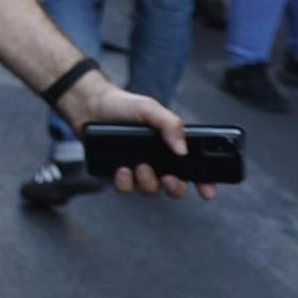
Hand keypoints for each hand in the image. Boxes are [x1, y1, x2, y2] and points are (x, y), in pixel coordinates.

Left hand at [59, 73, 217, 200]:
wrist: (90, 105)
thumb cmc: (122, 105)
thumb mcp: (150, 109)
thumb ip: (170, 125)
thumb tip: (182, 150)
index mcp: (169, 146)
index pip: (193, 169)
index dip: (203, 183)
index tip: (208, 192)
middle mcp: (156, 160)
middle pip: (174, 186)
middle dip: (175, 188)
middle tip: (168, 178)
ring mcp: (137, 168)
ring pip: (150, 189)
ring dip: (147, 182)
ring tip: (140, 166)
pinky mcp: (117, 173)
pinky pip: (125, 188)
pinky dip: (125, 182)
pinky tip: (122, 169)